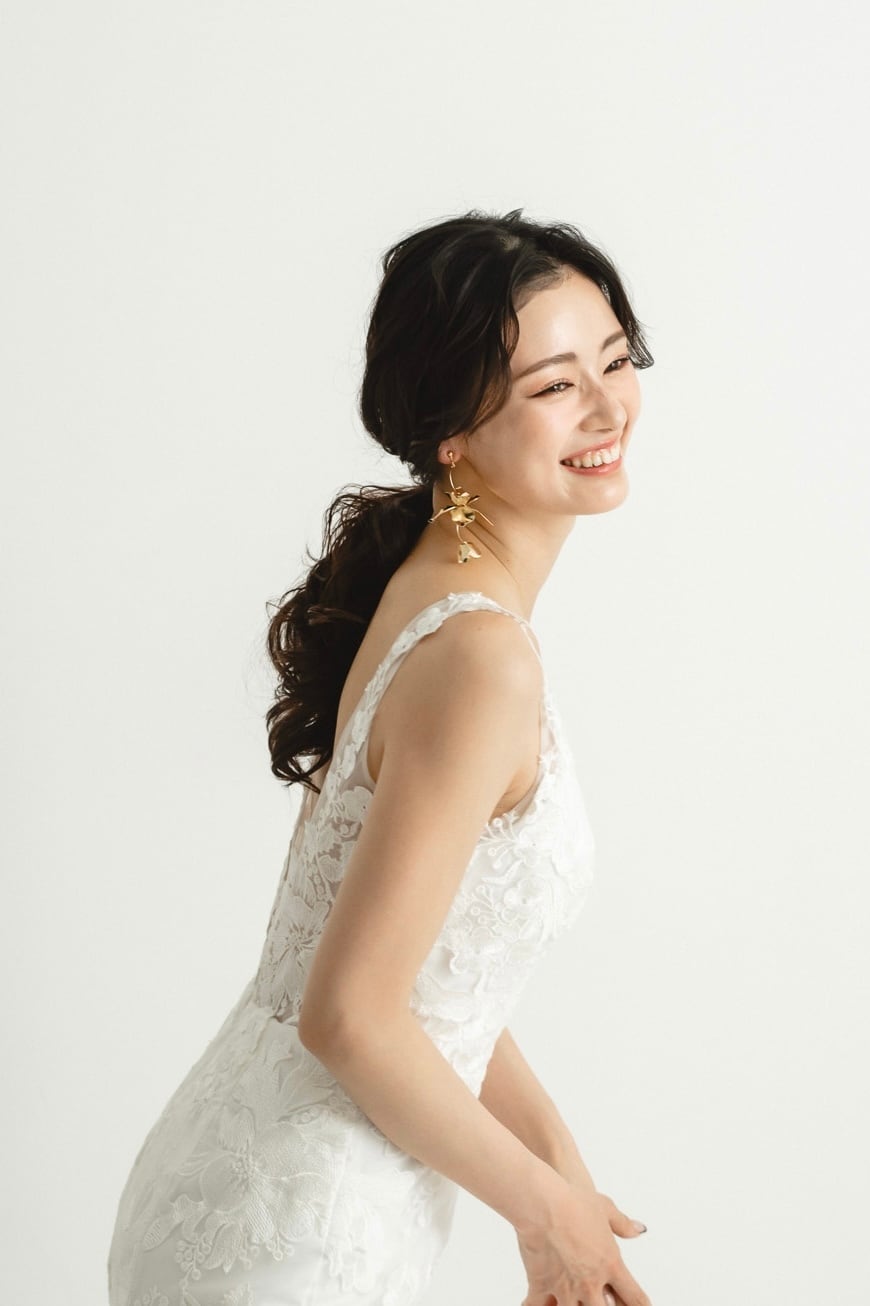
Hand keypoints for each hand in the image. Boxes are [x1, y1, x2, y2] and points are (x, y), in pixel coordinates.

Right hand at [516, 1180, 651, 1305]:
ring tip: (572, 1302)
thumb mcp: (605, 1207)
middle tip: (604, 1302)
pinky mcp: (541, 1285)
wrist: (543, 1201)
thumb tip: (638, 1229)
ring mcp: (566, 1288)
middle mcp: (591, 1282)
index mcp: (611, 1264)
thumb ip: (623, 1224)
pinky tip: (539, 1304)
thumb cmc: (573, 1200)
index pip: (635, 1298)